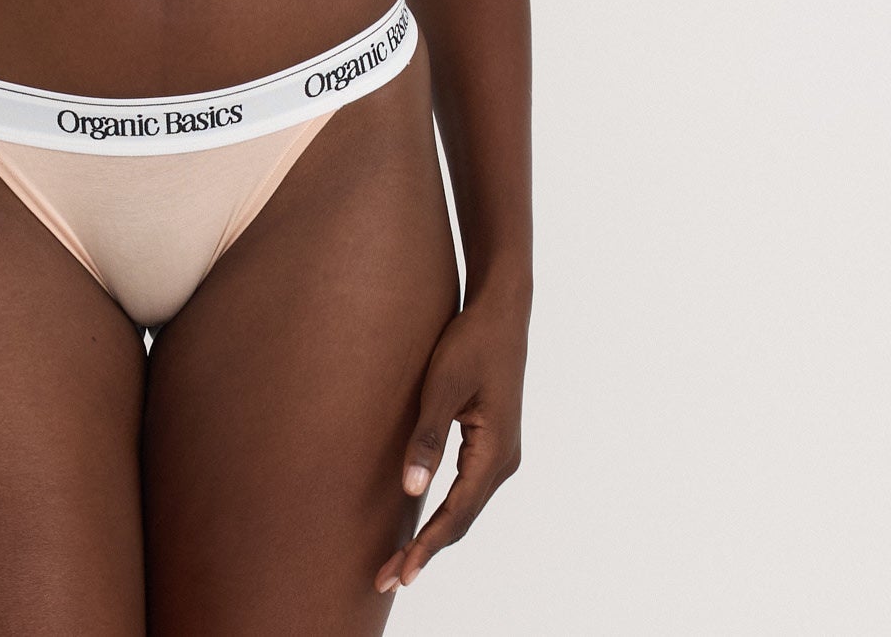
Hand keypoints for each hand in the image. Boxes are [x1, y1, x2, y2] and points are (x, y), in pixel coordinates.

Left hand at [375, 286, 528, 594]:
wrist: (501, 312)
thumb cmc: (470, 342)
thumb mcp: (443, 385)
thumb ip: (427, 437)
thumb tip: (410, 490)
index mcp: (494, 453)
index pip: (456, 514)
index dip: (426, 546)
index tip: (401, 575)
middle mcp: (503, 461)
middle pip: (461, 519)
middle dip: (425, 550)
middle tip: (387, 579)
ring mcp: (500, 454)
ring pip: (464, 507)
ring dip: (433, 534)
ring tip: (400, 561)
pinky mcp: (491, 443)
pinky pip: (466, 489)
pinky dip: (444, 511)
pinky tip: (422, 521)